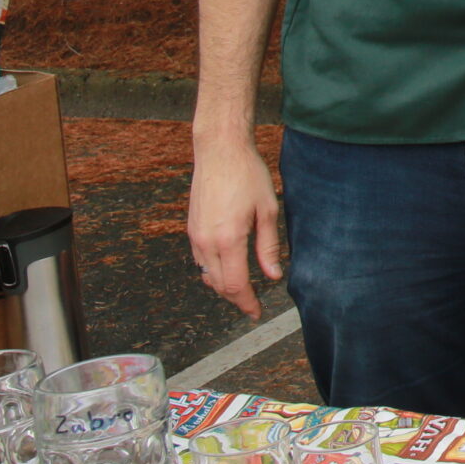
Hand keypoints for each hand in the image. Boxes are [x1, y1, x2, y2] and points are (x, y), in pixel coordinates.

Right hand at [189, 134, 282, 318]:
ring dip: (223, 285)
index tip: (256, 312)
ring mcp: (196, 235)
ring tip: (243, 287)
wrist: (220, 151)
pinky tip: (227, 266)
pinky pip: (200, 260)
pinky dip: (212, 270)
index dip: (246, 303)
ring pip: (206, 275)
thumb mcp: (268, 210)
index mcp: (229, 239)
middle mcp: (207, 241)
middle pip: (219, 285)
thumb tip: (273, 276)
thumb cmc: (247, 175)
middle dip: (236, 298)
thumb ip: (268, 247)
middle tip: (252, 304)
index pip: (235, 285)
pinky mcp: (191, 228)